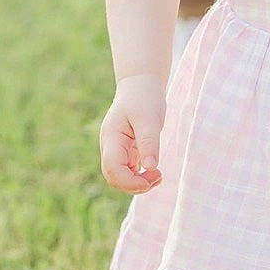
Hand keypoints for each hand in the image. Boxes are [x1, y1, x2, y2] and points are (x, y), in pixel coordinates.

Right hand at [100, 74, 164, 193]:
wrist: (141, 84)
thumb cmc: (144, 98)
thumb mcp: (149, 118)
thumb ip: (149, 142)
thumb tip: (150, 167)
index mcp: (111, 138)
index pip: (112, 169)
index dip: (129, 182)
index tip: (151, 179)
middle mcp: (110, 146)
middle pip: (114, 177)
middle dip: (134, 185)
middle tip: (159, 177)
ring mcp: (116, 149)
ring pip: (120, 177)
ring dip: (138, 183)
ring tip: (159, 176)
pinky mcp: (125, 150)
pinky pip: (128, 170)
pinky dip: (140, 176)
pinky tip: (155, 171)